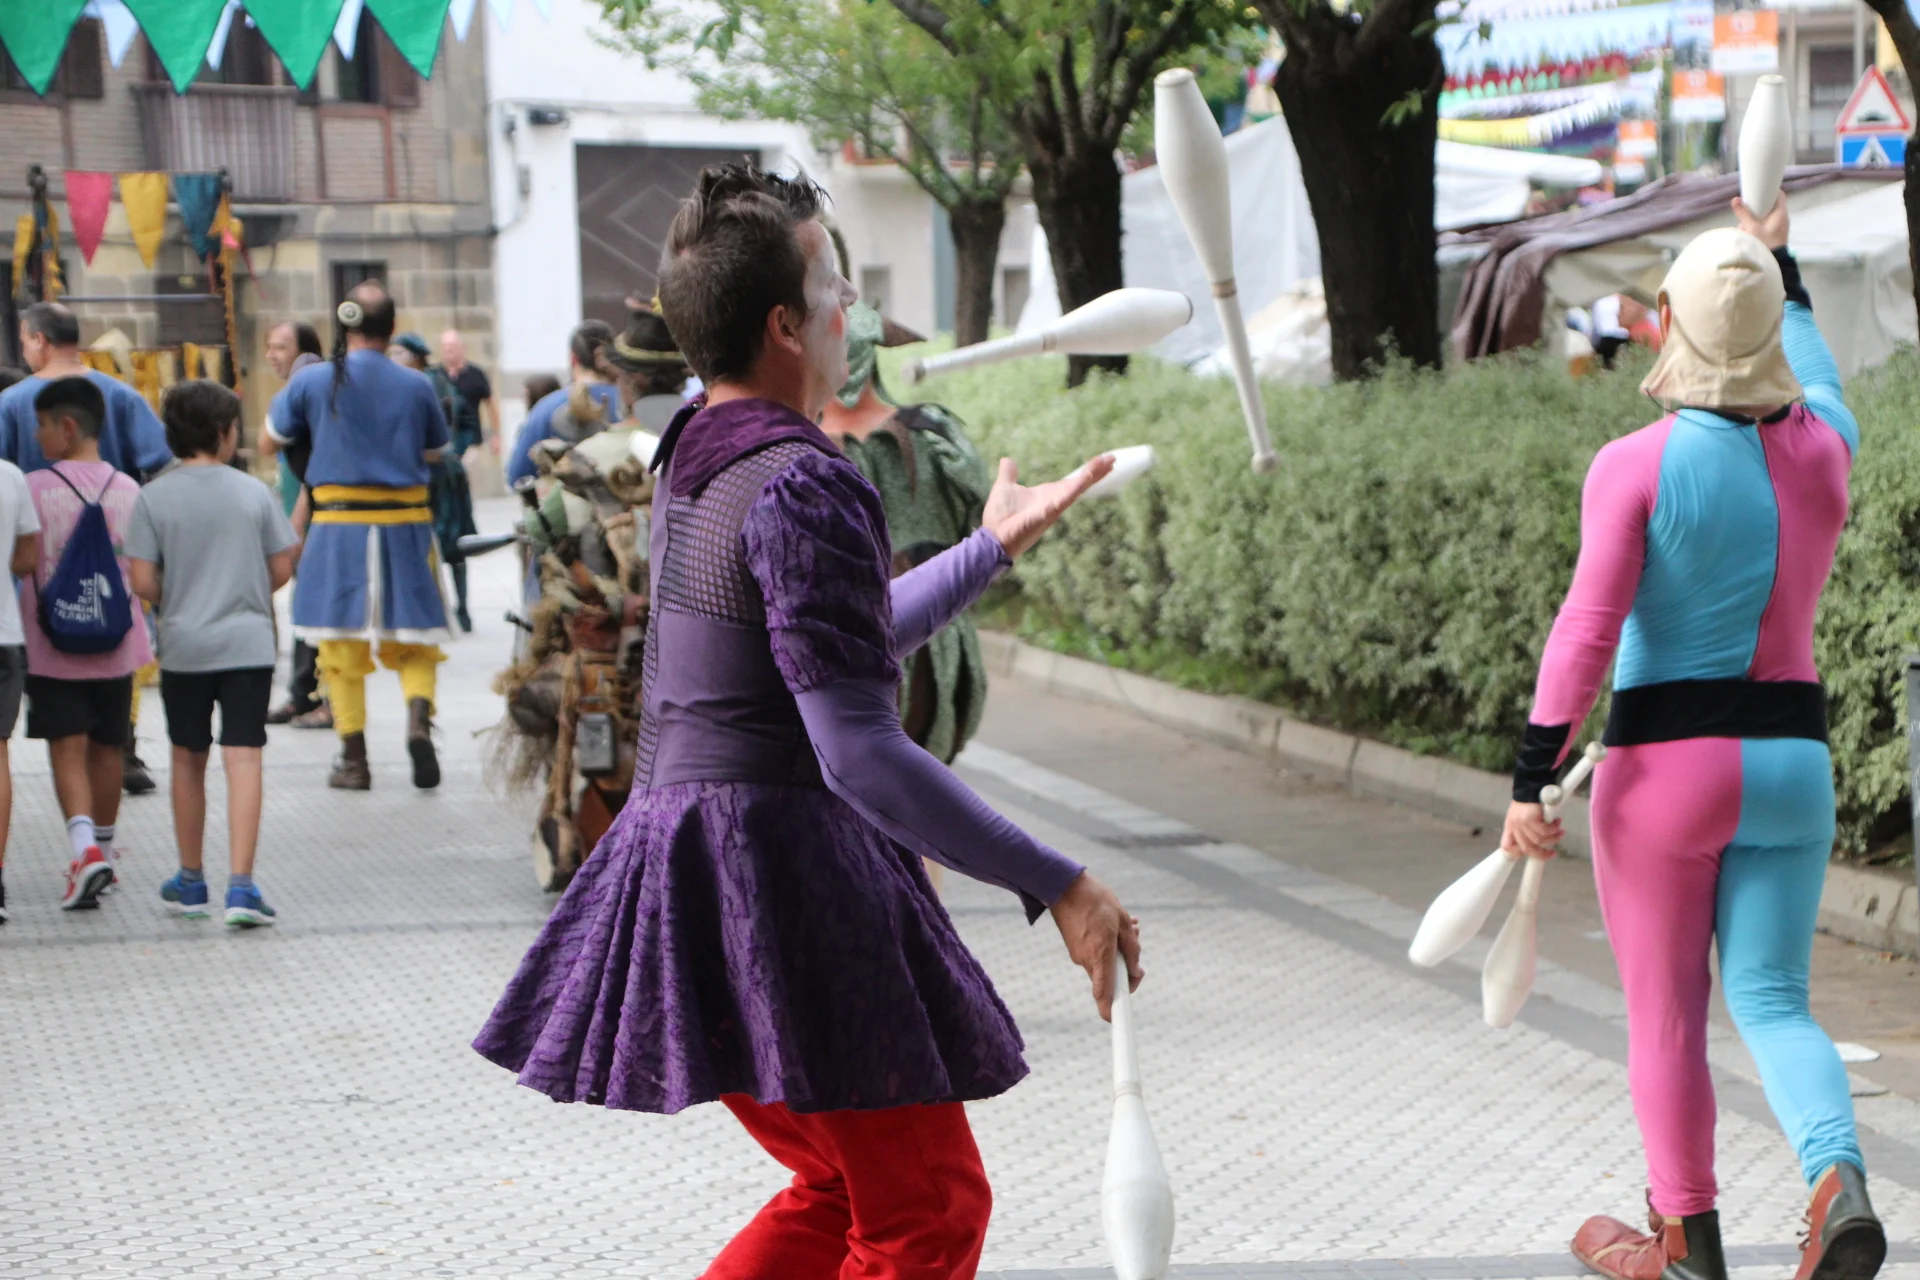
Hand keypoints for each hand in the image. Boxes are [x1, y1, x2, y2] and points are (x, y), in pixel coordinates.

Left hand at [981, 453, 1115, 558]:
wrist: (993, 537)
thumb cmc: (999, 517)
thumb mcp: (1005, 487)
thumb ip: (1009, 474)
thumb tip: (1008, 460)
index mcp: (1048, 494)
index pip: (1073, 481)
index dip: (1088, 471)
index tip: (1104, 460)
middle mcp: (1055, 501)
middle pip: (1081, 483)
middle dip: (1097, 471)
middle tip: (1114, 459)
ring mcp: (1054, 507)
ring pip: (1078, 488)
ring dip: (1092, 475)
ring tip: (1108, 463)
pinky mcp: (1048, 513)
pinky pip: (1066, 497)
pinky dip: (1077, 487)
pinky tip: (1087, 477)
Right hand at [1048, 870, 1142, 1021]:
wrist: (1063, 886)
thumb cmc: (1096, 901)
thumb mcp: (1123, 921)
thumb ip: (1132, 949)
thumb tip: (1136, 971)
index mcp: (1101, 955)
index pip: (1104, 995)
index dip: (1112, 1013)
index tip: (1119, 1023)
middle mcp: (1087, 961)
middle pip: (1112, 979)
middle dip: (1127, 965)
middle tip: (1135, 942)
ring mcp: (1079, 956)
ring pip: (1105, 965)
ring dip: (1119, 951)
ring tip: (1126, 926)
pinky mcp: (1075, 949)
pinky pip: (1096, 956)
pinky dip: (1107, 946)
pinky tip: (1113, 925)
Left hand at [1500, 800, 1562, 860]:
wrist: (1531, 783)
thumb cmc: (1528, 800)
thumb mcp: (1520, 816)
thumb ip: (1524, 829)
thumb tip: (1536, 844)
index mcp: (1509, 826)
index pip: (1507, 846)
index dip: (1518, 854)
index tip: (1532, 854)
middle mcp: (1514, 825)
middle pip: (1527, 848)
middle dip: (1542, 854)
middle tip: (1552, 853)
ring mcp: (1522, 822)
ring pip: (1539, 840)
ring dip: (1552, 838)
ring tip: (1559, 831)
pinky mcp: (1531, 817)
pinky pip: (1545, 831)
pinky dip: (1554, 829)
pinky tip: (1557, 823)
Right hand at [1732, 194, 1788, 250]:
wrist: (1774, 263)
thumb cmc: (1765, 245)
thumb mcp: (1752, 229)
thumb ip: (1744, 214)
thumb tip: (1735, 199)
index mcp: (1780, 213)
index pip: (1778, 195)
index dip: (1769, 191)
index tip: (1758, 191)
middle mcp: (1782, 218)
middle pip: (1770, 205)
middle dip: (1757, 207)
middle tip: (1747, 210)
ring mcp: (1779, 227)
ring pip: (1766, 216)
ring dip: (1754, 219)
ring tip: (1744, 226)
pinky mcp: (1775, 234)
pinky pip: (1765, 225)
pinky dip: (1756, 226)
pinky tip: (1748, 233)